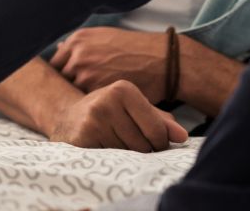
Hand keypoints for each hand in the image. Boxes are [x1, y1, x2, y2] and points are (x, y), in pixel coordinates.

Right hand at [48, 80, 186, 151]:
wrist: (67, 117)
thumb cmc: (109, 113)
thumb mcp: (133, 109)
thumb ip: (160, 121)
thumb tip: (182, 136)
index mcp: (124, 89)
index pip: (157, 131)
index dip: (158, 143)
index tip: (149, 140)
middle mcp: (107, 99)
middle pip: (143, 146)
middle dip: (141, 151)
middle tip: (125, 141)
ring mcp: (93, 118)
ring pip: (127, 155)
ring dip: (125, 157)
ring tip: (111, 143)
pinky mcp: (82, 136)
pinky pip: (110, 159)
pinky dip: (109, 160)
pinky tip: (100, 148)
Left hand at [50, 27, 167, 102]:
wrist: (161, 60)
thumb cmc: (135, 49)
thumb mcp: (104, 37)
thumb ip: (81, 45)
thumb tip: (58, 47)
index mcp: (77, 40)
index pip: (56, 64)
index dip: (64, 75)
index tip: (71, 85)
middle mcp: (77, 54)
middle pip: (61, 78)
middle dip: (69, 87)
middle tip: (75, 98)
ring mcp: (85, 72)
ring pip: (72, 91)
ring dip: (78, 99)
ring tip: (87, 107)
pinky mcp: (96, 89)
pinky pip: (85, 102)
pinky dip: (90, 107)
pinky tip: (97, 110)